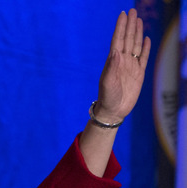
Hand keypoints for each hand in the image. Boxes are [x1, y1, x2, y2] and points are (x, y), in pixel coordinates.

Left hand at [93, 8, 150, 122]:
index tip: (123, 14)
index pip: (118, 40)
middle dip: (130, 25)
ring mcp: (131, 66)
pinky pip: (143, 57)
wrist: (113, 110)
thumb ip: (112, 67)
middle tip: (132, 10)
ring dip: (137, 32)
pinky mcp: (139, 74)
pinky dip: (145, 48)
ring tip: (138, 20)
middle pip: (128, 39)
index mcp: (113, 61)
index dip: (121, 27)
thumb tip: (116, 52)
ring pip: (135, 45)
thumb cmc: (107, 97)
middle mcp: (122, 61)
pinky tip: (146, 39)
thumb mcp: (108, 82)